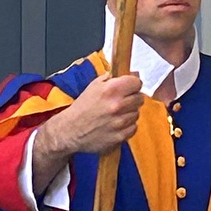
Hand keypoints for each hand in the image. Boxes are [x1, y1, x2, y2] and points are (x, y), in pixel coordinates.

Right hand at [32, 73, 142, 191]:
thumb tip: (126, 74)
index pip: (136, 83)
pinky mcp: (120, 136)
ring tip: (116, 114)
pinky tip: (116, 125)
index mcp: (111, 89)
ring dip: (129, 113)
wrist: (70, 130)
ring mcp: (120, 122)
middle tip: (122, 101)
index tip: (130, 87)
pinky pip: (133, 127)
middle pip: (139, 98)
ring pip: (136, 113)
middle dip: (132, 98)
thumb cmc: (82, 108)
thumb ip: (110, 79)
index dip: (133, 84)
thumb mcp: (93, 87)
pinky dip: (127, 126)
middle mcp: (117, 105)